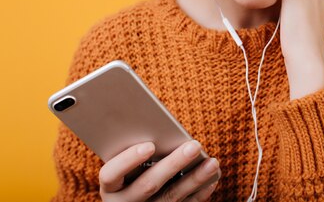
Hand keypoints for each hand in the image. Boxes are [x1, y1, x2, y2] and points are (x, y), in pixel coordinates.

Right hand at [99, 140, 220, 201]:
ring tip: (212, 162)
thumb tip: (161, 128)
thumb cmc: (129, 175)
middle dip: (174, 164)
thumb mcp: (124, 168)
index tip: (149, 145)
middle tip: (194, 145)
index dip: (128, 159)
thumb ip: (135, 153)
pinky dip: (199, 194)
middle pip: (148, 184)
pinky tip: (212, 180)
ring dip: (195, 179)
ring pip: (171, 197)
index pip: (111, 174)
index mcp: (110, 187)